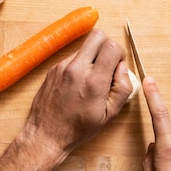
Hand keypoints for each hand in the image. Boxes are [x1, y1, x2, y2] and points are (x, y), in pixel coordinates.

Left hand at [23, 29, 133, 155]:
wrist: (47, 134)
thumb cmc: (78, 128)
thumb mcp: (110, 114)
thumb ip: (123, 87)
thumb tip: (123, 68)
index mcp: (94, 81)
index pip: (112, 47)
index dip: (119, 53)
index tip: (117, 66)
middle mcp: (77, 69)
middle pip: (98, 36)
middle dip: (107, 46)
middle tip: (107, 64)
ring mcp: (63, 66)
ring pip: (84, 47)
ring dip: (92, 57)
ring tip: (91, 79)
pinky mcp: (54, 68)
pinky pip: (72, 57)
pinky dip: (80, 65)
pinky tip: (78, 83)